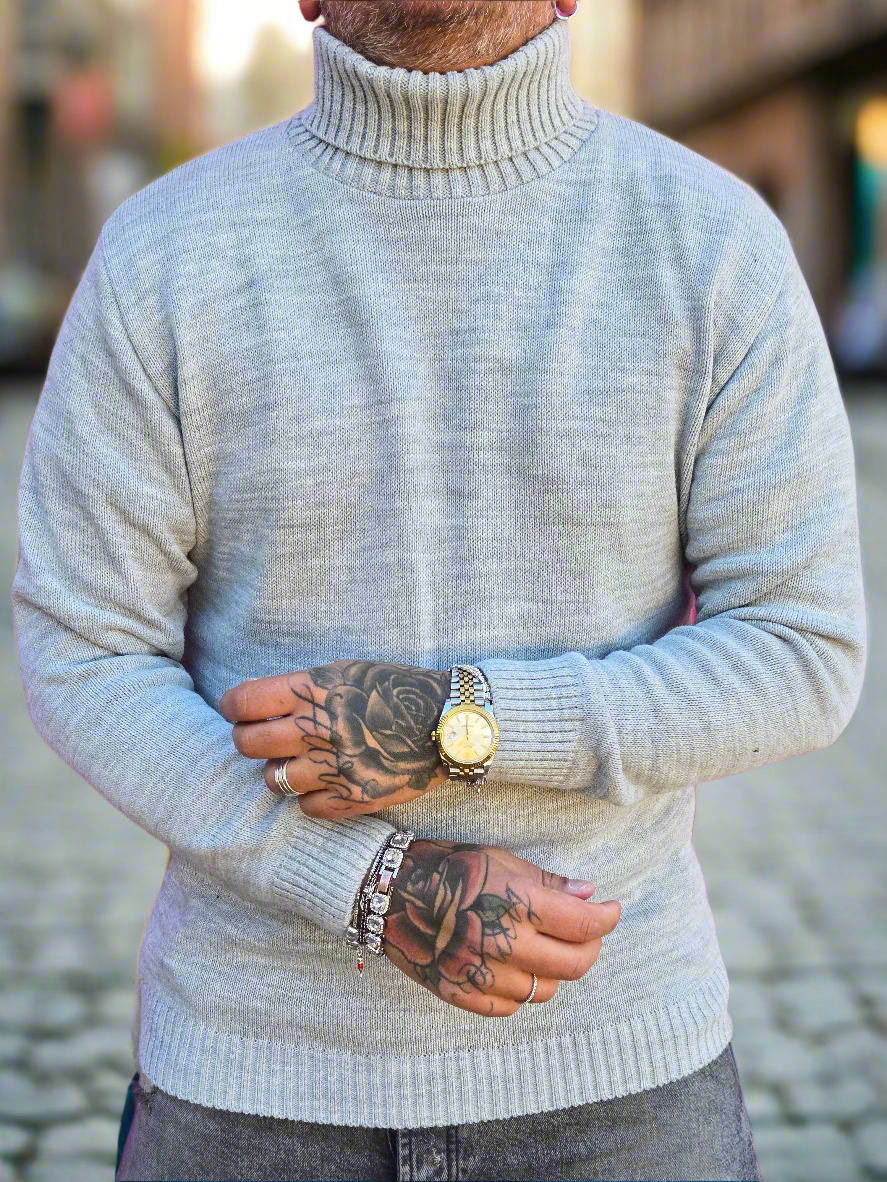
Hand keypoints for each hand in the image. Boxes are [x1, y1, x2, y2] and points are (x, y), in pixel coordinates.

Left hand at [219, 660, 450, 818]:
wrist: (448, 723)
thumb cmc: (394, 691)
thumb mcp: (345, 672)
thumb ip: (299, 688)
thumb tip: (249, 700)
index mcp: (313, 690)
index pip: (243, 701)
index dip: (234, 707)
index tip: (240, 711)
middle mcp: (317, 728)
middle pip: (247, 744)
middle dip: (248, 740)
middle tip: (262, 740)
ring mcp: (333, 767)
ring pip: (273, 780)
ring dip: (280, 772)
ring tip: (300, 763)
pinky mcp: (352, 798)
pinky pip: (306, 808)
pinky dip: (312, 798)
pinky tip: (328, 783)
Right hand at [383, 840, 621, 1016]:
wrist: (389, 893)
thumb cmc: (449, 869)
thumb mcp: (500, 861)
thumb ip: (546, 883)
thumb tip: (588, 894)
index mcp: (515, 902)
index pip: (581, 924)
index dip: (605, 919)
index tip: (611, 910)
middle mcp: (502, 941)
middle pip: (572, 964)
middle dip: (590, 948)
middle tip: (588, 934)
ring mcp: (480, 973)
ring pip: (544, 990)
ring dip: (554, 971)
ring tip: (546, 949)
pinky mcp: (460, 994)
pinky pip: (509, 1007)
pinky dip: (520, 991)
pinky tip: (515, 968)